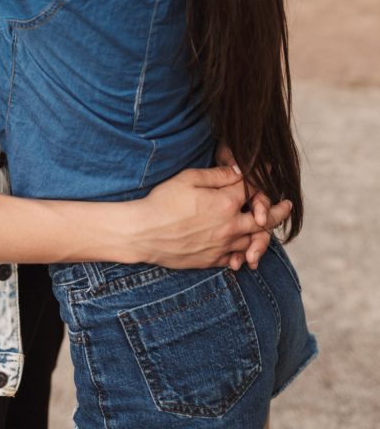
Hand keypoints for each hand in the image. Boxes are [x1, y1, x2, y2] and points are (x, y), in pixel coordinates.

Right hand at [130, 165, 275, 268]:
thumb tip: (239, 171)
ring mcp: (223, 246)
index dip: (260, 176)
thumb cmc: (163, 202)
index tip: (268, 170)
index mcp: (226, 203)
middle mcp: (230, 227)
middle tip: (287, 205)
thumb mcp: (188, 179)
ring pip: (254, 241)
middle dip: (278, 211)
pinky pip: (237, 258)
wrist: (144, 233)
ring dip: (264, 233)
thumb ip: (217, 175)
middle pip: (265, 220)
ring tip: (269, 228)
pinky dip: (245, 252)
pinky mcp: (212, 260)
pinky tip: (246, 249)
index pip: (252, 188)